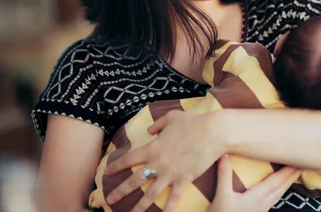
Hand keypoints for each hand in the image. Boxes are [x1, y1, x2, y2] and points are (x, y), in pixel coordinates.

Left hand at [104, 110, 224, 211]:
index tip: (107, 172)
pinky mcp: (184, 179)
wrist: (212, 132)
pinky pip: (174, 198)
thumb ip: (158, 124)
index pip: (129, 159)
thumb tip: (149, 130)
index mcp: (153, 148)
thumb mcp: (172, 117)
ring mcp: (170, 173)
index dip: (116, 166)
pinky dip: (168, 208)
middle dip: (120, 191)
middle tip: (109, 199)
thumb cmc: (193, 122)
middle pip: (135, 180)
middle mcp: (158, 163)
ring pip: (150, 194)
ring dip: (139, 206)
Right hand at [210, 155, 301, 211]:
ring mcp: (263, 209)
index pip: (278, 179)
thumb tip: (225, 153)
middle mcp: (264, 202)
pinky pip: (275, 198)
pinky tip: (279, 190)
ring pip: (280, 193)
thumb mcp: (222, 194)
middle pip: (283, 186)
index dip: (289, 169)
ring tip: (295, 173)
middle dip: (293, 173)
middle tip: (304, 162)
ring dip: (288, 182)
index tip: (300, 159)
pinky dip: (281, 190)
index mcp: (259, 196)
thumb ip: (224, 174)